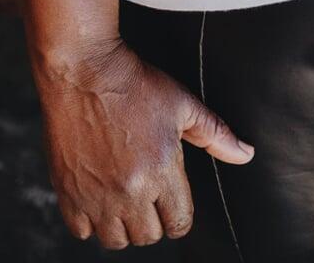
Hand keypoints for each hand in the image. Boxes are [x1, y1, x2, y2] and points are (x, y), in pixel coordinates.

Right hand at [33, 36, 254, 247]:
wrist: (85, 72)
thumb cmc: (136, 85)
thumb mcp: (183, 104)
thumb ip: (216, 135)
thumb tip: (245, 154)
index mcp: (162, 171)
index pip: (179, 223)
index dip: (180, 214)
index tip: (172, 200)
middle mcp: (129, 192)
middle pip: (148, 236)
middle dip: (153, 219)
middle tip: (148, 193)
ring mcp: (96, 196)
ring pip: (116, 240)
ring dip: (123, 224)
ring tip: (125, 198)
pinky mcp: (68, 194)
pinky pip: (82, 232)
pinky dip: (91, 221)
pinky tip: (99, 195)